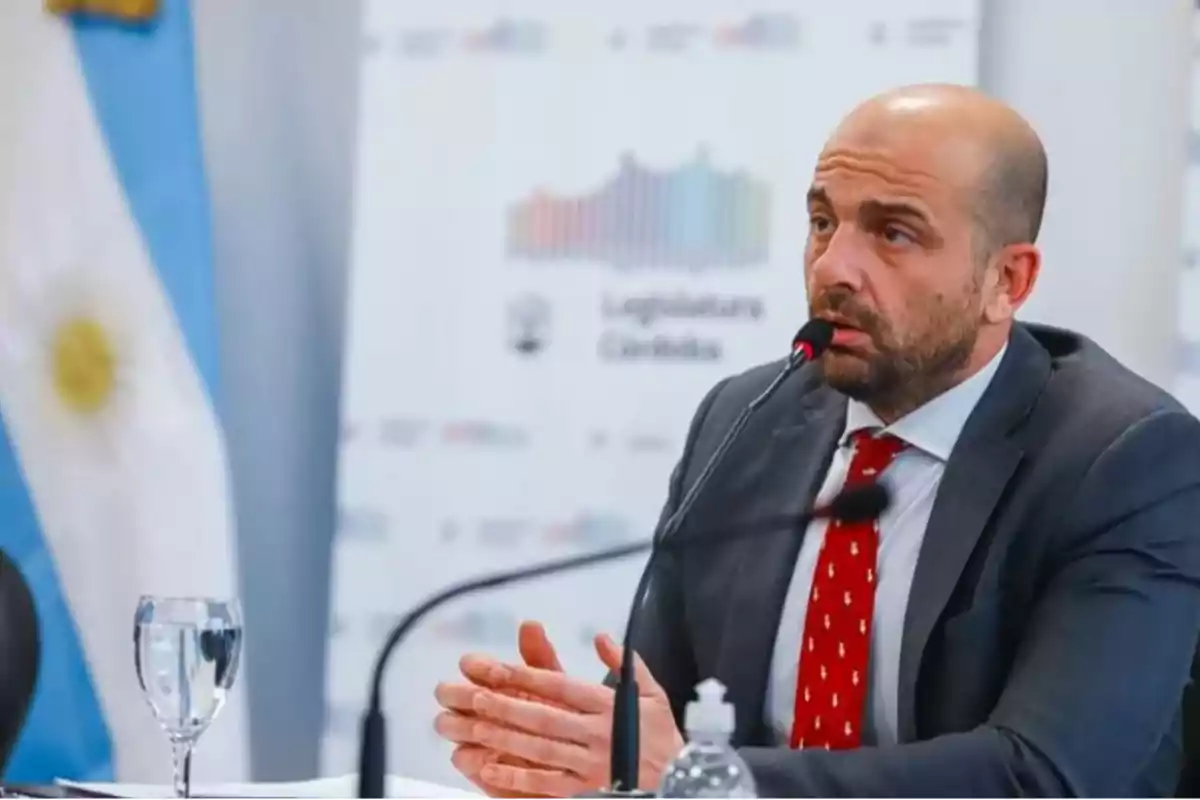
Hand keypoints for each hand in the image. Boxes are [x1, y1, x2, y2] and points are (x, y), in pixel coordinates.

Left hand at [435, 629, 683, 795]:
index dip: (529, 677)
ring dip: (507, 738)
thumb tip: (602, 637)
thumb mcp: (654, 694)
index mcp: (611, 706)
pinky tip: (495, 769)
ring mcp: (592, 763)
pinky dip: (520, 778)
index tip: (500, 668)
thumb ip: (627, 664)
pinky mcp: (587, 789)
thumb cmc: (664, 737)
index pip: (563, 687)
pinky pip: (548, 783)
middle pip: (546, 717)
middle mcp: (599, 733)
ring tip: (478, 727)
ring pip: (542, 749)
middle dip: (509, 706)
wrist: (683, 781)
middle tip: (477, 696)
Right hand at [436, 621, 566, 796]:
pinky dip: (472, 754)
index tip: (498, 672)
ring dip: (462, 724)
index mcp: (492, 680)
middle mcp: (476, 705)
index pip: (470, 664)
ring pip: (446, 724)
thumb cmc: (559, 714)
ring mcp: (472, 735)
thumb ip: (541, 656)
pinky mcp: (476, 765)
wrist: (569, 754)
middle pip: (447, 693)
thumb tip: (530, 624)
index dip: (478, 666)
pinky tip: (488, 753)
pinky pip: (460, 757)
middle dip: (459, 694)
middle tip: (481, 699)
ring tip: (484, 726)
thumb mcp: (557, 684)